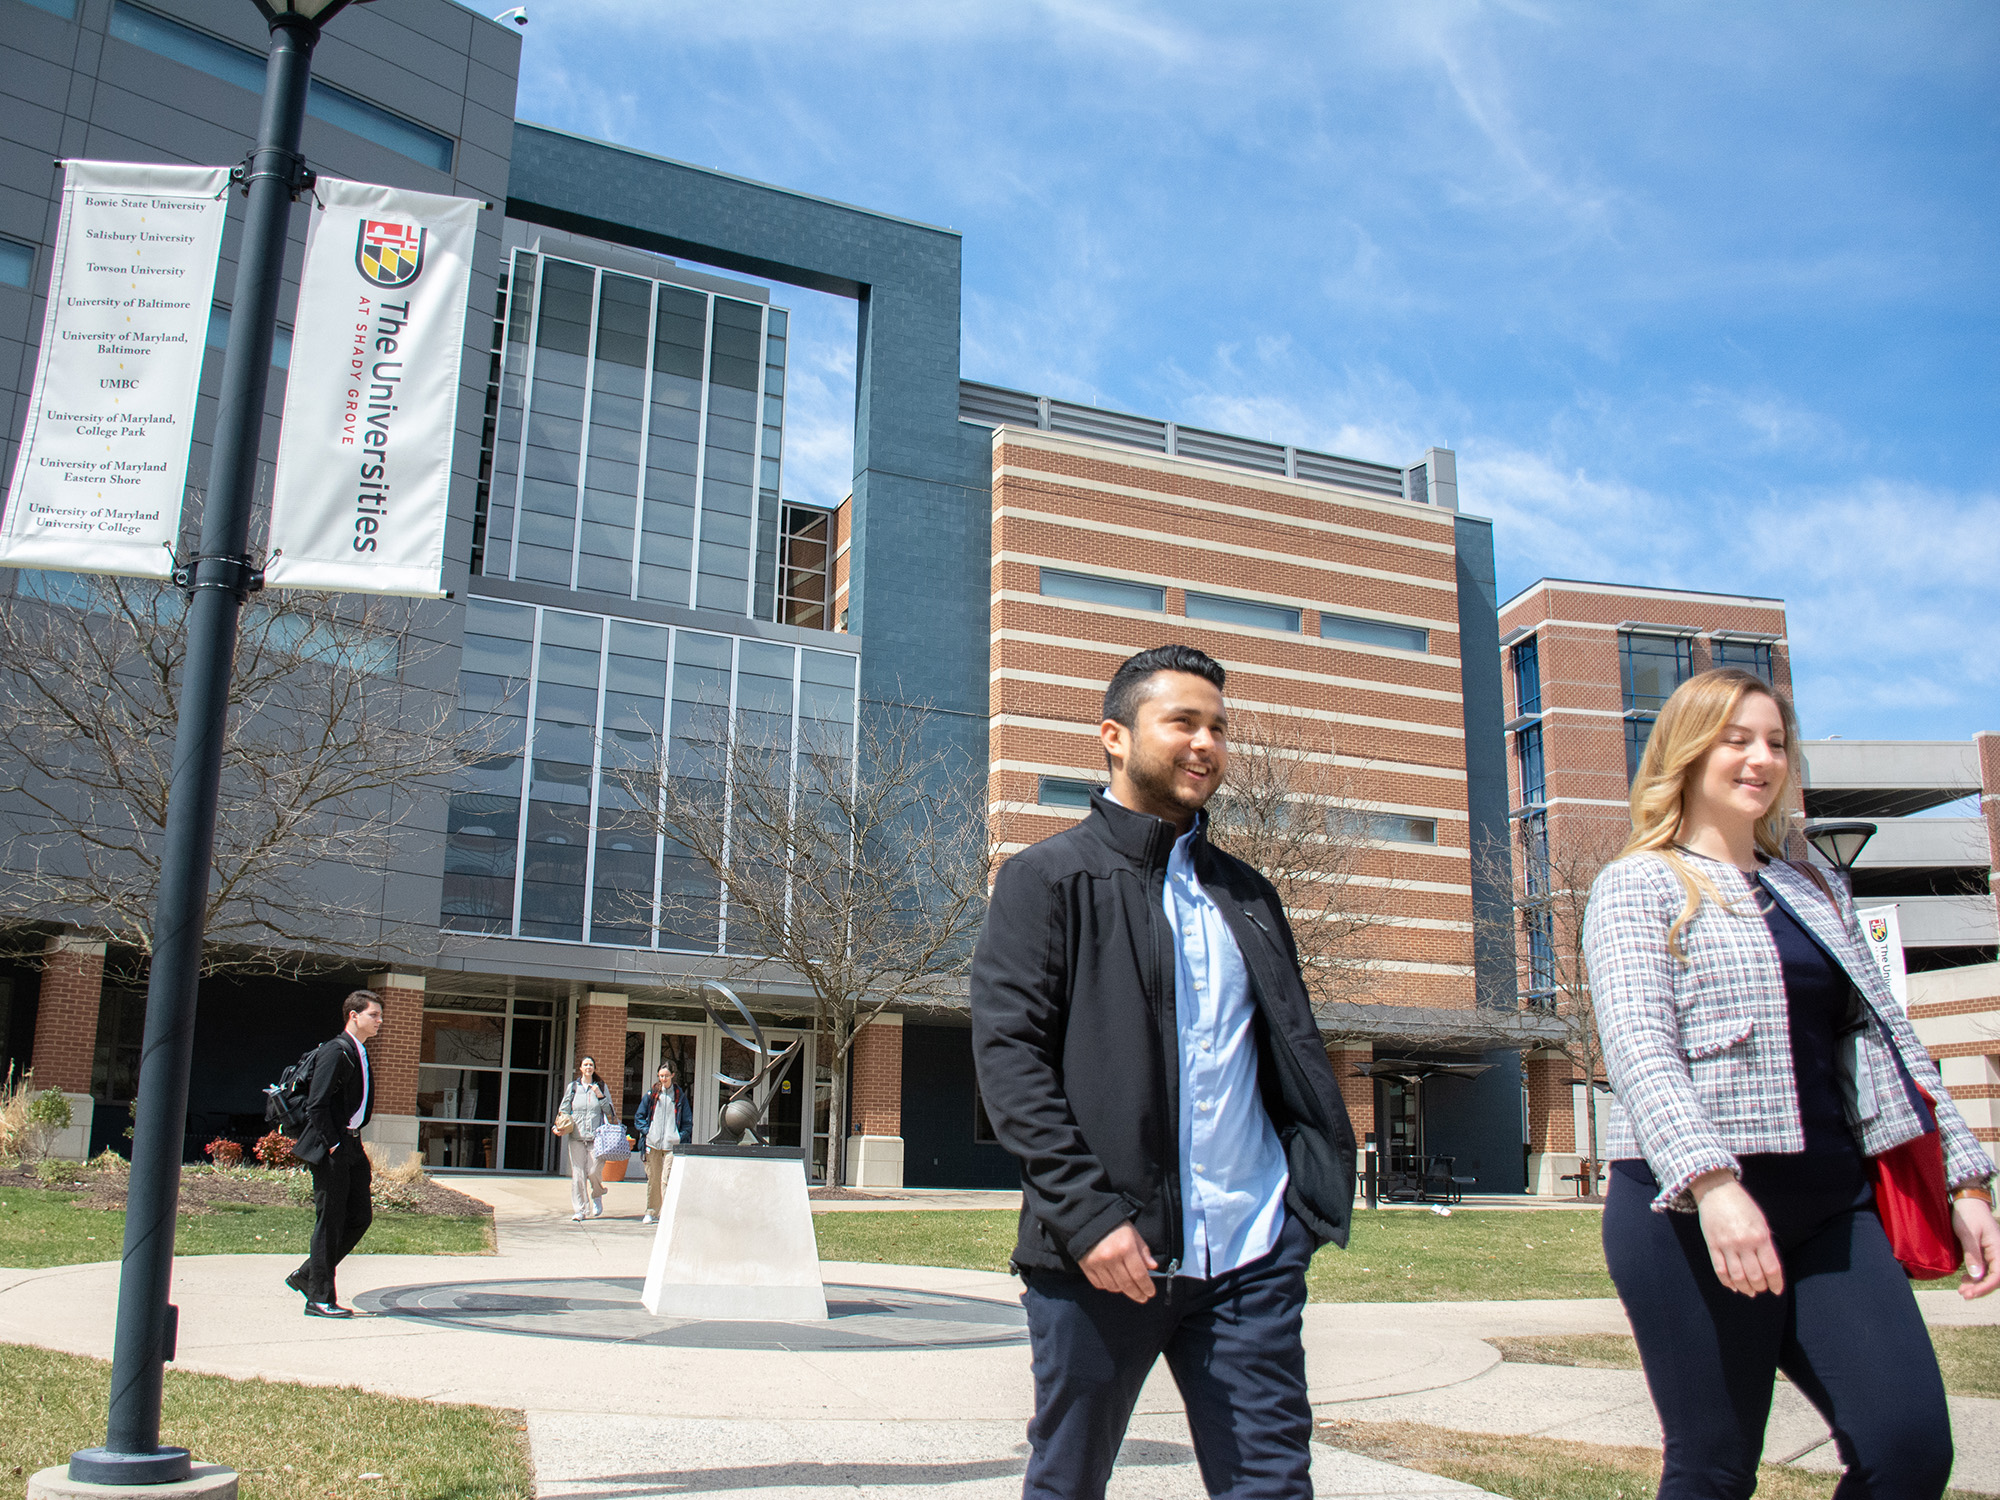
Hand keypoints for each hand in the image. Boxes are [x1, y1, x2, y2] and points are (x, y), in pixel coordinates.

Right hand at [1079, 1221, 1156, 1302]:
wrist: (1088, 1219)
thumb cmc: (1115, 1225)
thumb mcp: (1133, 1233)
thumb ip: (1143, 1251)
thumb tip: (1153, 1267)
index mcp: (1126, 1247)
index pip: (1139, 1275)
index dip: (1146, 1287)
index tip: (1150, 1293)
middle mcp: (1111, 1257)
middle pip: (1127, 1284)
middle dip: (1137, 1294)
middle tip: (1143, 1297)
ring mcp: (1097, 1263)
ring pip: (1113, 1287)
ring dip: (1123, 1289)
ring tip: (1128, 1287)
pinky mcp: (1086, 1266)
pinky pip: (1099, 1284)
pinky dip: (1108, 1286)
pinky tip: (1114, 1282)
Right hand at [1692, 1170, 1783, 1296]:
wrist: (1717, 1191)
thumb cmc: (1743, 1205)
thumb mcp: (1761, 1222)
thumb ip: (1765, 1244)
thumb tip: (1767, 1267)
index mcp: (1760, 1236)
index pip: (1771, 1268)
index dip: (1775, 1283)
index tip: (1776, 1290)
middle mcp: (1744, 1243)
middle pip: (1755, 1276)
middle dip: (1760, 1287)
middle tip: (1761, 1289)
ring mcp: (1727, 1245)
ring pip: (1737, 1276)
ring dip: (1745, 1288)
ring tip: (1749, 1291)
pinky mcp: (1712, 1244)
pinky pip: (1720, 1269)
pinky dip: (1727, 1281)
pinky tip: (1732, 1286)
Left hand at [1953, 1196, 1999, 1298]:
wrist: (1969, 1201)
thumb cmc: (1968, 1215)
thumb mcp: (1968, 1234)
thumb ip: (1972, 1254)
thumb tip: (1977, 1276)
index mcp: (1999, 1249)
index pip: (1997, 1276)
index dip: (1984, 1287)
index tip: (1971, 1293)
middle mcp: (1999, 1253)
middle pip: (1995, 1279)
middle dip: (1980, 1289)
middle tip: (1964, 1295)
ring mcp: (1993, 1254)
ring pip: (1990, 1275)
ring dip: (1978, 1285)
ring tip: (1962, 1291)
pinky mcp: (1986, 1253)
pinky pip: (1985, 1269)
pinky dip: (1976, 1277)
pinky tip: (1965, 1280)